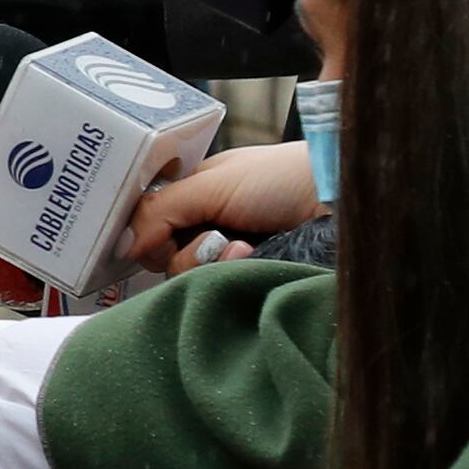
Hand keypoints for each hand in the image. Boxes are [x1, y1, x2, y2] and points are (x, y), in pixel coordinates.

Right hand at [124, 141, 322, 272]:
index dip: (145, 232)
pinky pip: (213, 290)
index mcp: (199, 192)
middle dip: (180, 248)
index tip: (152, 237)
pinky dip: (227, 273)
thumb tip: (125, 245)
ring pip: (186, 276)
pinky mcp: (248, 280)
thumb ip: (161, 209)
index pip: (150, 220)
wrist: (343, 200)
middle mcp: (211, 225)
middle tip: (209, 235)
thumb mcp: (213, 182)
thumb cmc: (287, 177)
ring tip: (242, 246)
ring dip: (206, 261)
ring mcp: (230, 256)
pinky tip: (250, 257)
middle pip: (163, 254)